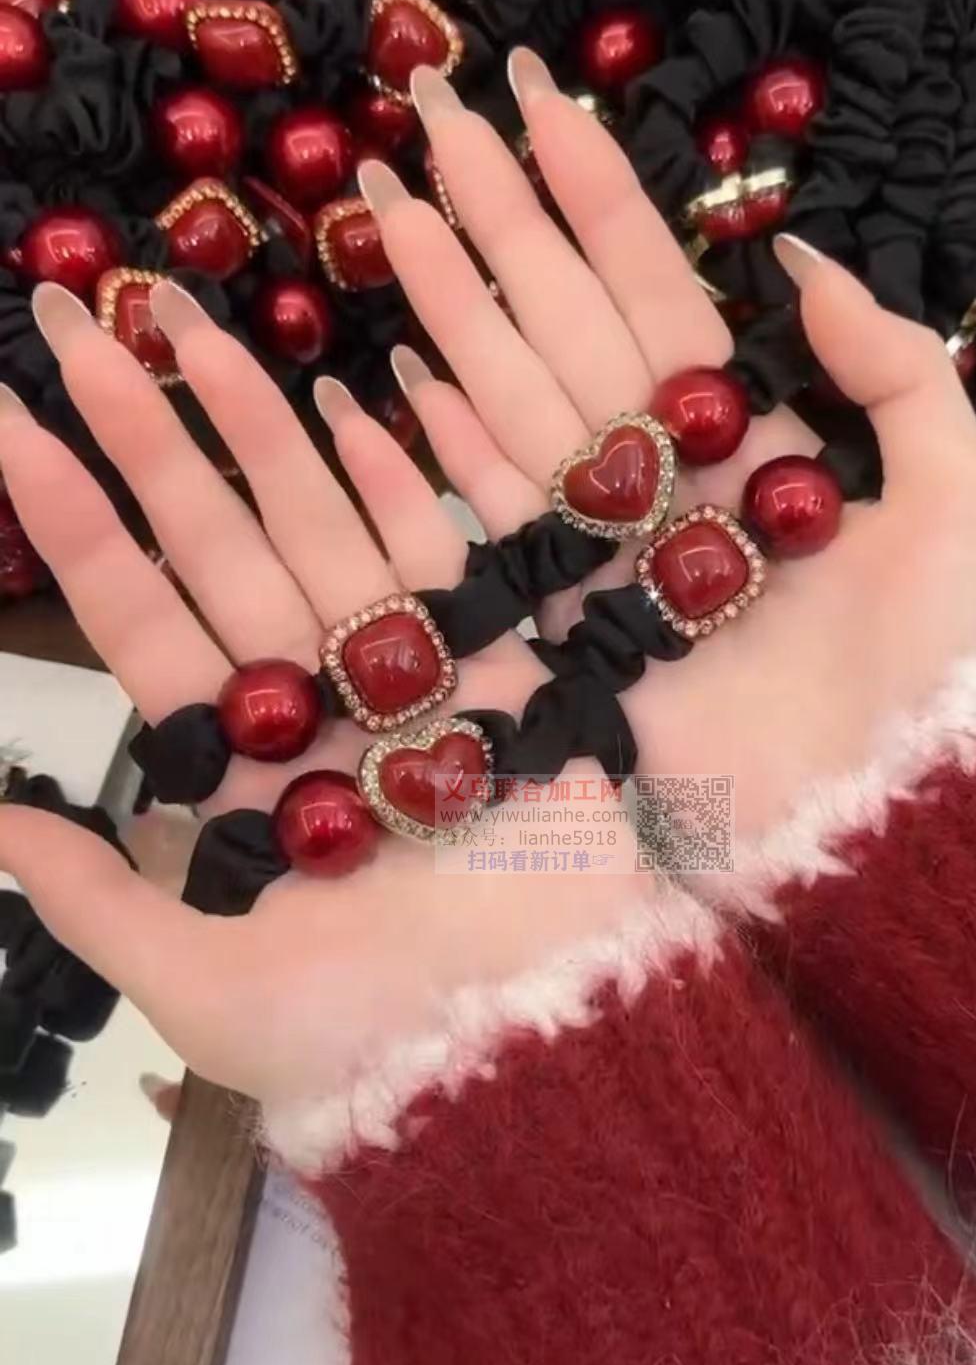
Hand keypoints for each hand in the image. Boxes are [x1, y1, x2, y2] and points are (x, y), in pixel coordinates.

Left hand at [0, 287, 642, 1110]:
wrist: (534, 1052)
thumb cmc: (367, 1039)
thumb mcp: (202, 987)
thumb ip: (95, 901)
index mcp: (228, 769)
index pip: (132, 615)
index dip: (70, 520)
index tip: (3, 423)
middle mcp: (304, 704)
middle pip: (206, 541)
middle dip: (136, 431)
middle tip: (68, 311)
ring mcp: (397, 671)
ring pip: (307, 521)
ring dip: (245, 422)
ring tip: (178, 319)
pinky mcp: (497, 662)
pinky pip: (438, 546)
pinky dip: (394, 472)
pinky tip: (344, 386)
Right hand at [364, 50, 975, 843]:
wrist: (906, 817)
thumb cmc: (949, 665)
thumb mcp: (959, 496)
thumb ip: (893, 372)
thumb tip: (800, 255)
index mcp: (759, 437)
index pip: (655, 290)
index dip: (595, 194)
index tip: (538, 97)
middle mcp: (672, 482)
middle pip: (565, 323)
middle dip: (497, 218)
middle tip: (426, 107)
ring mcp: (611, 552)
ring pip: (514, 399)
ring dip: (449, 303)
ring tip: (388, 202)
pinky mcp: (570, 631)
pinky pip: (494, 520)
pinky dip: (440, 450)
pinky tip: (390, 373)